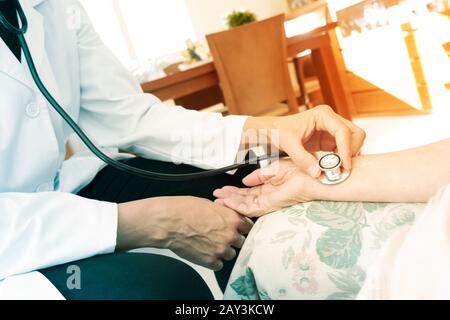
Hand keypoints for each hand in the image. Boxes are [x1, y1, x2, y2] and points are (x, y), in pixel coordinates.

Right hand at [117, 196, 253, 270]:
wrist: (168, 222)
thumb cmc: (184, 209)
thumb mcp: (209, 204)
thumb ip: (223, 213)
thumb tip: (227, 217)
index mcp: (232, 218)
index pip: (248, 226)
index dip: (242, 227)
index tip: (237, 229)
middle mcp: (230, 235)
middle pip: (241, 241)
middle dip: (233, 239)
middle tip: (221, 236)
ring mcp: (221, 249)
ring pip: (231, 254)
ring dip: (223, 250)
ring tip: (210, 244)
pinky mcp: (210, 261)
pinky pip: (219, 265)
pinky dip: (213, 260)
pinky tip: (205, 252)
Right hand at [214, 160, 316, 217]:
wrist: (316, 174)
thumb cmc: (303, 169)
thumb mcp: (276, 168)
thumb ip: (260, 175)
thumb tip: (245, 181)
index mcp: (270, 187)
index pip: (248, 192)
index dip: (234, 192)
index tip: (222, 190)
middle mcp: (269, 196)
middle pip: (245, 200)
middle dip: (229, 199)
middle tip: (215, 198)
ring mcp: (270, 202)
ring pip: (246, 206)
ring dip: (231, 203)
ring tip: (218, 201)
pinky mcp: (273, 204)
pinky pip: (253, 208)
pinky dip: (240, 205)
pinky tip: (229, 203)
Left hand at [243, 105, 364, 176]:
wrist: (271, 133)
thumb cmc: (278, 132)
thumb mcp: (288, 145)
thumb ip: (302, 159)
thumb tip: (319, 173)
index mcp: (322, 115)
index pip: (343, 131)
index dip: (347, 149)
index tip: (344, 166)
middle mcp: (330, 120)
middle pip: (355, 134)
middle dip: (352, 151)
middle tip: (342, 168)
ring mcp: (331, 130)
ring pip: (353, 142)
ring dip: (348, 156)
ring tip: (337, 170)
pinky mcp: (329, 141)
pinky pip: (344, 150)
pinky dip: (342, 159)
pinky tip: (333, 168)